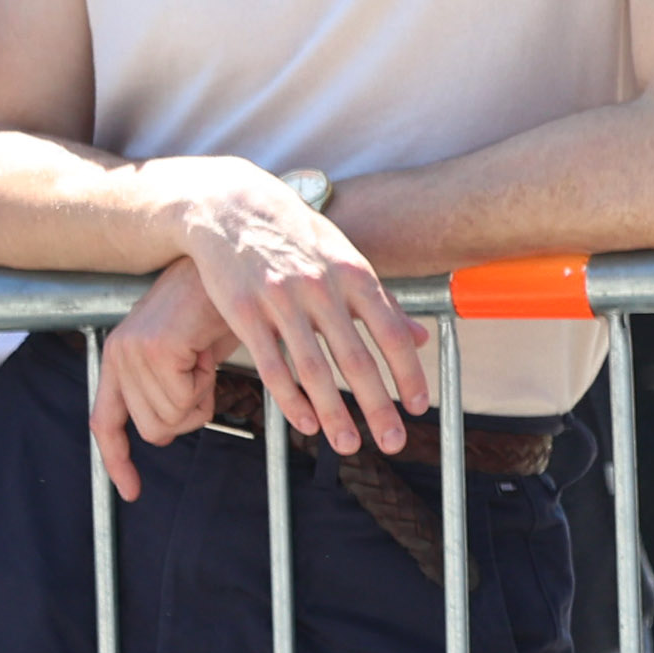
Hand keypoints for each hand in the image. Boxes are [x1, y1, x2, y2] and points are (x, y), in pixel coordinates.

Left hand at [91, 258, 240, 499]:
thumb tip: (170, 427)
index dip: (118, 460)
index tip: (132, 492)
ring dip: (201, 398)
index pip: (105, 422)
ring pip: (171, 420)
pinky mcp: (155, 350)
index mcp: (121, 357)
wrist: (236, 267)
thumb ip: (171, 388)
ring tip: (204, 358)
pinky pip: (184, 403)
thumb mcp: (189, 354)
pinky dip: (206, 388)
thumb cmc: (222, 309)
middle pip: (152, 430)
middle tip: (202, 375)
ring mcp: (133, 352)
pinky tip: (207, 354)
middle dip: (188, 414)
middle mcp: (118, 355)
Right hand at [164, 161, 433, 462]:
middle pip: (355, 359)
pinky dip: (290, 399)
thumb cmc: (299, 236)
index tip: (419, 407)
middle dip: (377, 406)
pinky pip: (272, 365)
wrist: (233, 207)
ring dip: (334, 413)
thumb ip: (382, 301)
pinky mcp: (244, 313)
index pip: (390, 334)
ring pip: (313, 369)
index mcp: (354, 275)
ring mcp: (281, 301)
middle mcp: (321, 289)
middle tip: (393, 442)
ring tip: (349, 445)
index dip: (407, 374)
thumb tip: (420, 339)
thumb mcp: (347, 258)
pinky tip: (306, 423)